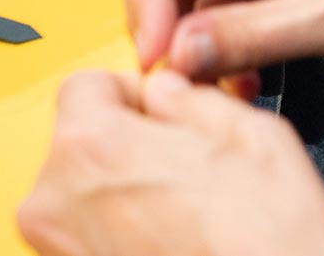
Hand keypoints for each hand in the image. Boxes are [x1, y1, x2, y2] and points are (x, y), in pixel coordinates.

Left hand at [17, 69, 323, 255]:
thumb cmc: (266, 246)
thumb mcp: (249, 133)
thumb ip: (188, 96)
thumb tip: (167, 91)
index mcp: (90, 145)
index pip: (86, 85)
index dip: (135, 94)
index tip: (166, 115)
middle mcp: (56, 203)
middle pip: (82, 143)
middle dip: (130, 146)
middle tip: (187, 167)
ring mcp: (63, 253)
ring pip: (90, 196)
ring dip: (130, 194)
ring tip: (188, 214)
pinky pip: (97, 240)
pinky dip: (129, 236)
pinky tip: (176, 243)